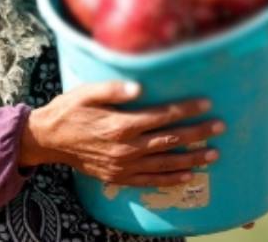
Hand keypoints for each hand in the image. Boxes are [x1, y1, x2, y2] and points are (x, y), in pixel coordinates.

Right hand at [19, 80, 224, 187]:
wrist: (47, 140)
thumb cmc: (68, 111)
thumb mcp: (86, 93)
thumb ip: (112, 90)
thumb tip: (138, 87)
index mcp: (121, 124)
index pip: (163, 116)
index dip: (186, 110)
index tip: (207, 104)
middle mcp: (126, 148)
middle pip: (170, 140)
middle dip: (198, 134)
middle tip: (220, 128)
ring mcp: (123, 166)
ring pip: (165, 163)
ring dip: (192, 159)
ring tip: (214, 155)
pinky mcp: (119, 177)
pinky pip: (150, 181)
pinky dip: (171, 179)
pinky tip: (188, 176)